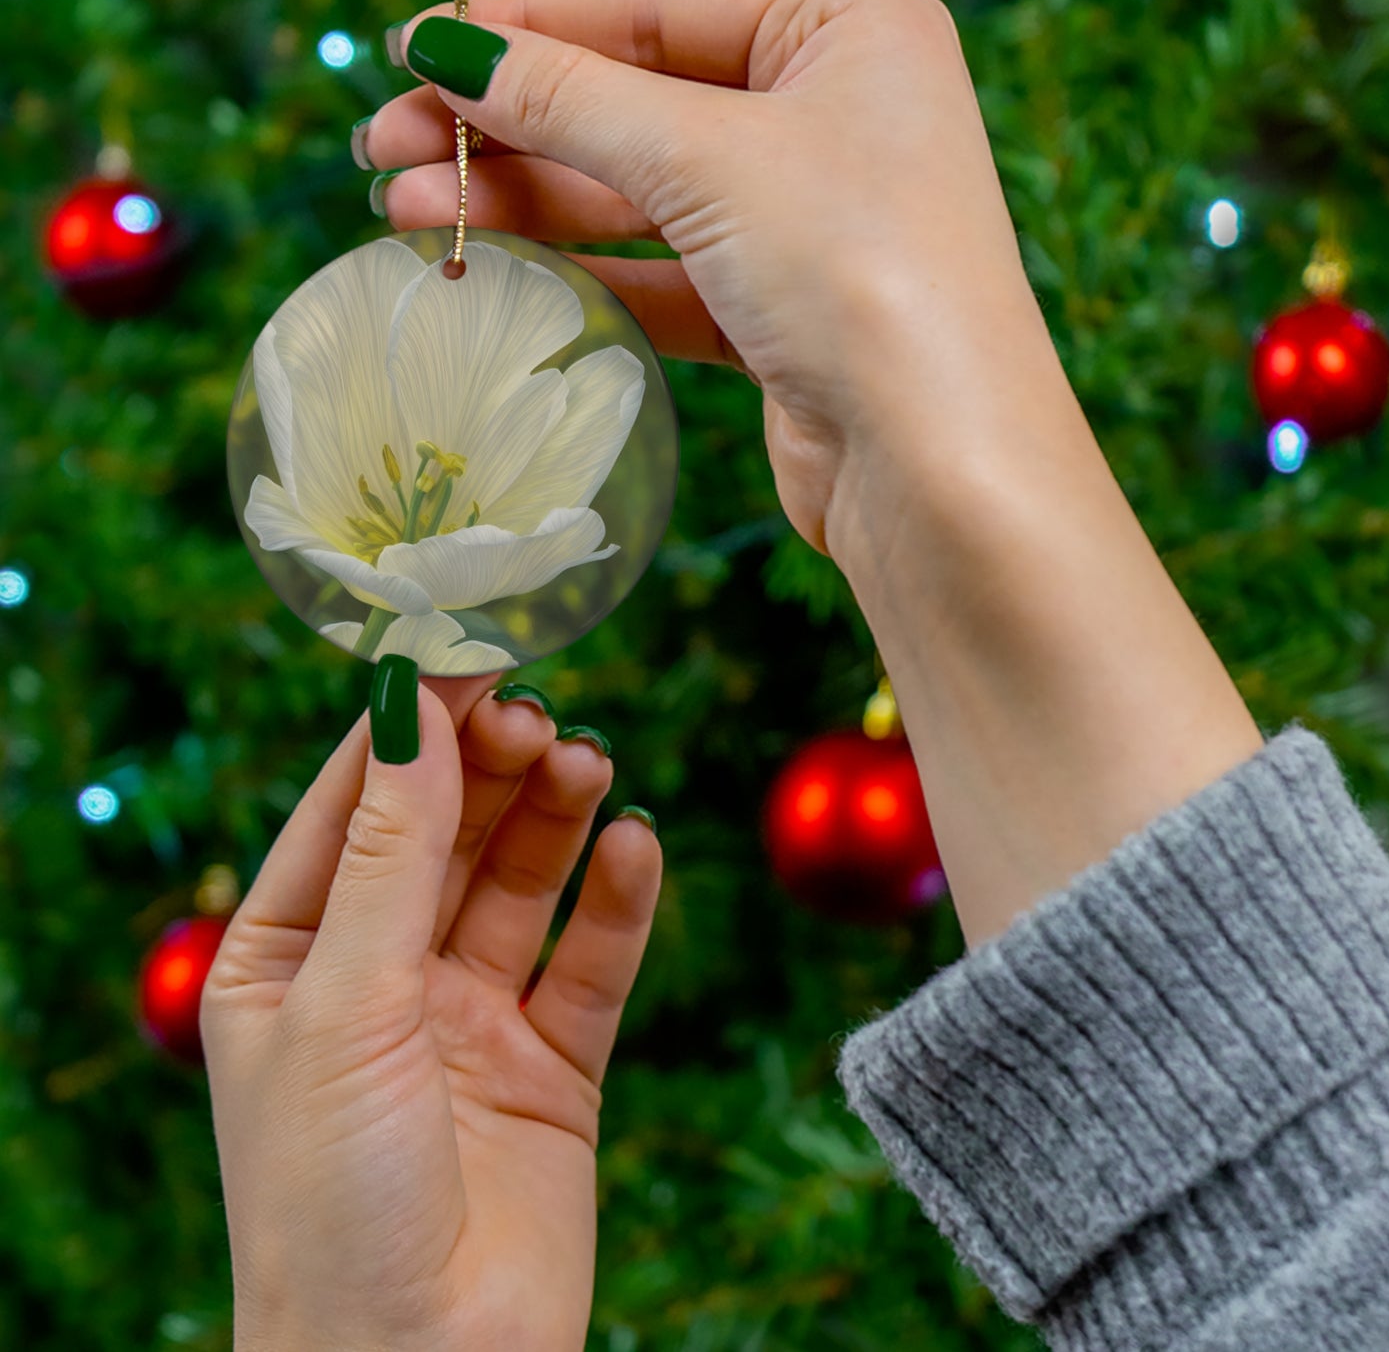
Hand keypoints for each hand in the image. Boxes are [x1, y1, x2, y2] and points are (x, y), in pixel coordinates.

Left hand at [201, 672, 661, 1351]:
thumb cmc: (332, 1200)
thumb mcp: (346, 1002)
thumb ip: (391, 852)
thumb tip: (412, 705)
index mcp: (289, 959)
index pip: (352, 808)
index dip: (410, 730)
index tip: (469, 654)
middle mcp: (380, 979)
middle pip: (446, 834)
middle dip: (490, 770)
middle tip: (539, 718)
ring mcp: (469, 1020)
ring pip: (521, 885)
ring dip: (555, 819)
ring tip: (588, 765)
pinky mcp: (552, 1066)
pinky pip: (591, 962)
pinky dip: (617, 902)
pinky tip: (635, 847)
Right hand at [362, 0, 1262, 947]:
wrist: (939, 469)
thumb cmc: (860, 275)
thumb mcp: (707, 160)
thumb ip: (570, 100)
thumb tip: (445, 50)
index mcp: (847, 33)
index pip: (655, 6)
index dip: (527, 28)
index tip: (415, 52)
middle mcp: (833, 116)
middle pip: (636, 102)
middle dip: (509, 126)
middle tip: (384, 148)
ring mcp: (808, 221)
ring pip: (639, 194)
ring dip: (525, 201)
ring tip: (406, 211)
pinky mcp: (781, 313)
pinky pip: (661, 271)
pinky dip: (580, 269)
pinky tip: (490, 266)